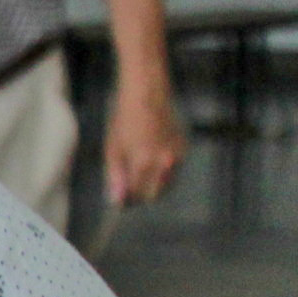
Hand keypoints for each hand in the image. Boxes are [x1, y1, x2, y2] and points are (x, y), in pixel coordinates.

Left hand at [105, 79, 182, 206]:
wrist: (147, 95)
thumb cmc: (125, 121)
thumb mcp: (113, 150)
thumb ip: (115, 177)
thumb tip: (117, 201)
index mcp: (144, 164)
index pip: (138, 195)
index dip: (127, 199)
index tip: (120, 198)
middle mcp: (164, 162)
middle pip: (154, 194)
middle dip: (141, 194)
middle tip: (128, 186)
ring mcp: (177, 155)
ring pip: (166, 183)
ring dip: (152, 182)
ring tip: (138, 167)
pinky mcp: (184, 148)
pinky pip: (172, 168)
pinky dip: (162, 169)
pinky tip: (151, 154)